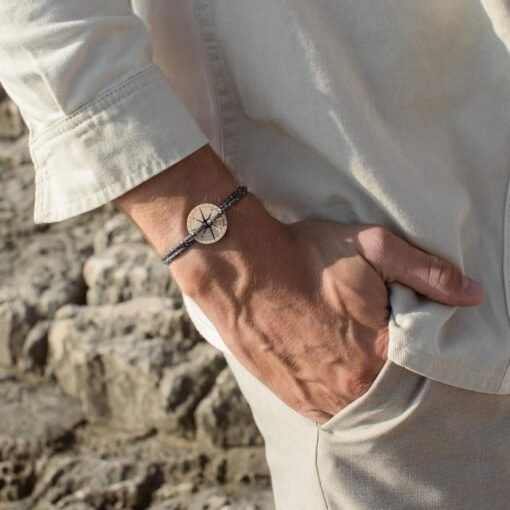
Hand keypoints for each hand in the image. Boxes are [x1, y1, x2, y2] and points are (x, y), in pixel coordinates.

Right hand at [115, 146, 484, 423]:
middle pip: (389, 387)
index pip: (421, 364)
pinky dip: (335, 393)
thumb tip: (473, 294)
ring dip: (360, 382)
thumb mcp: (371, 248)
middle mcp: (350, 384)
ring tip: (347, 350)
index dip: (417, 345)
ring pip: (357, 402)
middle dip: (388, 364)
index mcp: (377, 351)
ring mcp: (317, 395)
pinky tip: (329, 367)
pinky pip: (326, 409)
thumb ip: (426, 273)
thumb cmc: (305, 255)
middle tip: (368, 335)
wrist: (241, 268)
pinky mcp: (291, 396)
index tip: (401, 326)